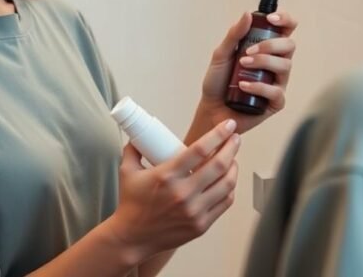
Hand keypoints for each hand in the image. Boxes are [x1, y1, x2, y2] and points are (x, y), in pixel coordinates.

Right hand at [104, 119, 240, 261]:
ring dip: (234, 167)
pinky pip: (225, 203)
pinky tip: (228, 180)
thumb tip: (140, 134)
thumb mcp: (127, 170)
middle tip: (235, 138)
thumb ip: (134, 149)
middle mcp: (183, 193)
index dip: (218, 134)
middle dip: (231, 147)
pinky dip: (230, 188)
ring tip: (232, 159)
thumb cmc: (131, 203)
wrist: (132, 237)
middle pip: (219, 165)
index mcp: (167, 176)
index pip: (199, 149)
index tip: (228, 125)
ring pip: (227, 184)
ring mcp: (194, 211)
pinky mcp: (201, 225)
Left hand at [189, 10, 296, 137]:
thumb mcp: (221, 54)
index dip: (284, 20)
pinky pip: (277, 91)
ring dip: (263, 62)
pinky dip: (259, 87)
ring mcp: (278, 82)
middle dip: (270, 44)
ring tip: (242, 66)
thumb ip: (234, 35)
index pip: (286, 29)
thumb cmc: (218, 81)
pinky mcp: (276, 102)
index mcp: (267, 49)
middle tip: (247, 51)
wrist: (211, 108)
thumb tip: (248, 14)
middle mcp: (276, 64)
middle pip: (289, 45)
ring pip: (285, 66)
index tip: (270, 19)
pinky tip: (243, 86)